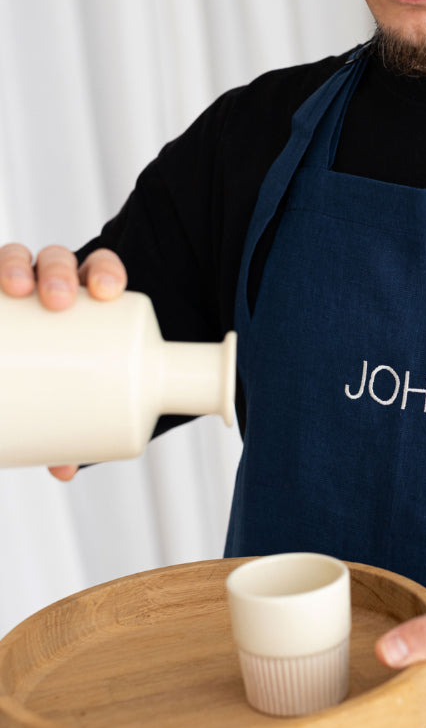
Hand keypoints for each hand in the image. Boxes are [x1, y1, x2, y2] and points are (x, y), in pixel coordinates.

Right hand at [0, 242, 127, 479]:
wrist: (23, 374)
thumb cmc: (66, 380)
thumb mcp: (76, 400)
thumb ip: (73, 428)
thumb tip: (62, 470)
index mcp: (85, 297)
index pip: (100, 268)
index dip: (105, 270)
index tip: (107, 292)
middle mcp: (48, 283)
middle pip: (57, 260)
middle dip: (58, 271)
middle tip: (58, 301)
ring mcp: (15, 284)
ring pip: (15, 257)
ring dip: (15, 264)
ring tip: (16, 289)